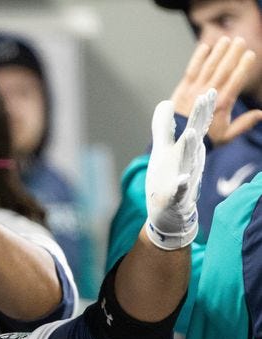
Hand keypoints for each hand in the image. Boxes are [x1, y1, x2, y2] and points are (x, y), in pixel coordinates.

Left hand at [145, 88, 215, 249]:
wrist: (170, 213)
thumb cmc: (169, 177)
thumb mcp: (165, 150)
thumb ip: (163, 127)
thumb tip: (165, 103)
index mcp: (185, 150)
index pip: (197, 126)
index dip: (202, 110)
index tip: (209, 90)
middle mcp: (187, 161)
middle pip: (195, 137)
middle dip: (200, 118)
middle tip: (206, 98)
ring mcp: (183, 178)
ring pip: (188, 161)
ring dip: (190, 147)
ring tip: (191, 133)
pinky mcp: (175, 197)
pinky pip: (179, 190)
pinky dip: (181, 185)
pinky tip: (181, 180)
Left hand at [171, 36, 261, 146]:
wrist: (177, 142)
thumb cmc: (204, 138)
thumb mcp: (227, 135)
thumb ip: (244, 123)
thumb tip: (261, 114)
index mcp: (222, 104)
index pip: (235, 81)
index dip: (243, 67)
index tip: (250, 54)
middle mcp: (208, 94)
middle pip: (223, 70)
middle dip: (232, 54)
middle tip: (240, 40)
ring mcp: (194, 90)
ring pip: (208, 67)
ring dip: (217, 52)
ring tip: (225, 40)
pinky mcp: (182, 89)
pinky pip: (191, 70)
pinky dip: (197, 58)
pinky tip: (204, 47)